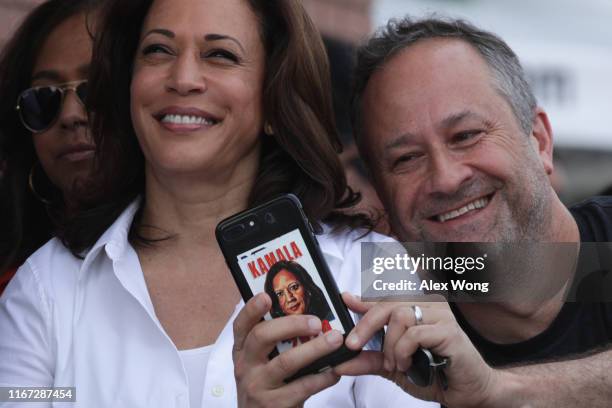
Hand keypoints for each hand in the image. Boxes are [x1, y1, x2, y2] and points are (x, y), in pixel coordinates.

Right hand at [232, 293, 343, 407]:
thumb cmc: (267, 386)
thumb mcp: (261, 363)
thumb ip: (275, 342)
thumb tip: (307, 315)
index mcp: (243, 351)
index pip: (241, 325)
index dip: (252, 309)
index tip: (267, 296)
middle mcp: (246, 366)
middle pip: (262, 337)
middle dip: (292, 324)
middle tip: (316, 321)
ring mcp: (258, 386)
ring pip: (286, 362)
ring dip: (314, 349)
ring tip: (335, 339)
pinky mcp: (274, 404)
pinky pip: (302, 386)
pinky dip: (322, 377)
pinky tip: (335, 371)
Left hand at [334, 293, 500, 407]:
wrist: (467, 392)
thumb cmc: (437, 375)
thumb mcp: (394, 367)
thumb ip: (371, 359)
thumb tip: (344, 359)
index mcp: (416, 310)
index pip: (385, 300)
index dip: (363, 300)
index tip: (346, 299)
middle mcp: (428, 306)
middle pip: (387, 305)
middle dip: (366, 326)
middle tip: (353, 344)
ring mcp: (440, 315)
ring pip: (399, 317)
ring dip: (390, 345)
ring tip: (396, 364)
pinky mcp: (448, 330)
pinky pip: (414, 334)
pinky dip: (404, 351)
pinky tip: (408, 364)